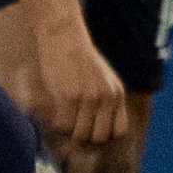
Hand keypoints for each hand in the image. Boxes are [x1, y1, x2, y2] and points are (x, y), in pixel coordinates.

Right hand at [33, 18, 128, 148]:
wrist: (64, 35)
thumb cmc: (79, 56)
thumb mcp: (104, 77)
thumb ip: (106, 98)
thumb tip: (100, 122)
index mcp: (117, 94)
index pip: (118, 131)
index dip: (103, 133)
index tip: (90, 128)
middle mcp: (106, 98)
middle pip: (98, 136)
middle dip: (85, 135)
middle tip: (73, 125)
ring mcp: (88, 99)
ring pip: (79, 134)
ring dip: (68, 131)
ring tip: (61, 119)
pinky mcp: (68, 97)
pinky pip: (63, 125)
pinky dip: (56, 124)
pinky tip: (53, 114)